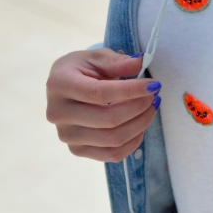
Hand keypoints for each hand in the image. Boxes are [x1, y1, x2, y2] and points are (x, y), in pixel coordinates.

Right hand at [46, 49, 160, 162]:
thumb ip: (118, 62)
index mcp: (59, 84)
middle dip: (139, 107)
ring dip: (141, 124)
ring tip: (150, 108)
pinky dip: (134, 141)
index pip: (99, 93)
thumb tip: (141, 63)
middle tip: (154, 96)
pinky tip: (140, 125)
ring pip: (113, 139)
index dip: (131, 91)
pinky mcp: (77, 150)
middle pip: (109, 119)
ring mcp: (67, 135)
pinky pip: (113, 154)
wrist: (65, 87)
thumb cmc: (83, 70)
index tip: (153, 85)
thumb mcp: (97, 58)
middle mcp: (58, 113)